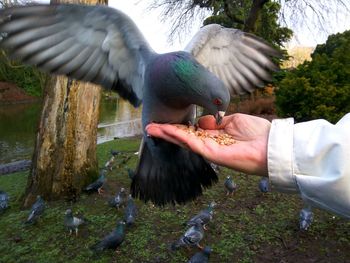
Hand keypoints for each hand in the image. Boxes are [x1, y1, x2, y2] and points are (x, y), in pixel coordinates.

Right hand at [146, 113, 270, 175]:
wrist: (271, 145)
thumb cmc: (256, 133)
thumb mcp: (233, 120)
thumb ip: (216, 121)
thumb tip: (201, 122)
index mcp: (214, 135)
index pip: (191, 131)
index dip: (177, 127)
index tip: (164, 121)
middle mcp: (209, 143)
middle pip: (183, 137)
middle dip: (166, 132)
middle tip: (149, 127)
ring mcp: (210, 149)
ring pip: (184, 141)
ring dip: (167, 134)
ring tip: (151, 129)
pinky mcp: (213, 154)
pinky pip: (192, 144)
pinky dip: (179, 137)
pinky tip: (168, 130)